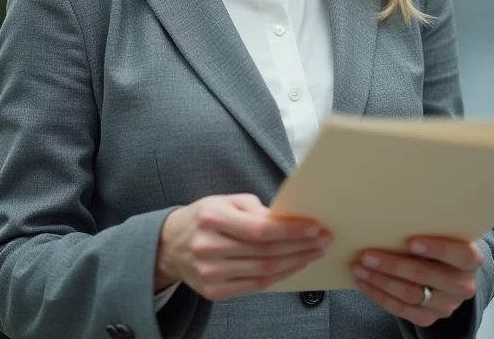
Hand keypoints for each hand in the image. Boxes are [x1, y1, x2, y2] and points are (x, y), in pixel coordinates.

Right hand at [156, 194, 329, 300]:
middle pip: (265, 252)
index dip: (290, 231)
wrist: (171, 245)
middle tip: (322, 240)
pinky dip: (279, 277)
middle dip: (299, 246)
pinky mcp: (213, 291)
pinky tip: (292, 266)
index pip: (259, 229)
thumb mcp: (225, 201)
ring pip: (263, 272)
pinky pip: (255, 286)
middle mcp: (208, 247)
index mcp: (212, 218)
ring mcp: (210, 273)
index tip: (313, 228)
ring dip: (294, 263)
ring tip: (312, 253)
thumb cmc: (204, 218)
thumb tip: (288, 220)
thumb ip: (255, 210)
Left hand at [351, 236, 481, 326]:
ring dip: (381, 281)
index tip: (412, 242)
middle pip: (426, 276)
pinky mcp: (428, 318)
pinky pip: (401, 310)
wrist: (446, 272)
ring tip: (360, 268)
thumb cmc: (438, 243)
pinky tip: (364, 282)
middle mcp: (462, 286)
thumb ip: (427, 225)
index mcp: (470, 260)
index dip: (438, 249)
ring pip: (410, 295)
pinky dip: (379, 295)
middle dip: (394, 266)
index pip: (462, 255)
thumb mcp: (441, 232)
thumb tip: (391, 210)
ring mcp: (445, 305)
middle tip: (368, 255)